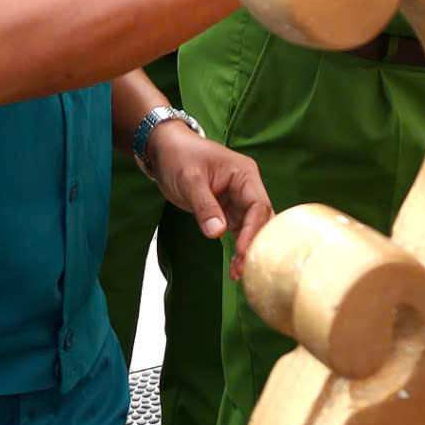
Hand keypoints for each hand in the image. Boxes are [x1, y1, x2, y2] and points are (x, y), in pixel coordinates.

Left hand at [147, 125, 272, 276]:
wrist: (164, 150)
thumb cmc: (179, 156)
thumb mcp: (190, 179)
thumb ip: (204, 205)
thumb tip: (216, 232)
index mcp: (244, 174)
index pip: (258, 205)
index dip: (254, 230)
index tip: (244, 251)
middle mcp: (246, 189)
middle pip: (260, 220)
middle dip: (255, 244)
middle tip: (245, 269)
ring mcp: (238, 201)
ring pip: (251, 230)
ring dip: (246, 251)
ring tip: (238, 273)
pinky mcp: (227, 212)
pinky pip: (238, 232)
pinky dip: (238, 249)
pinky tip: (235, 267)